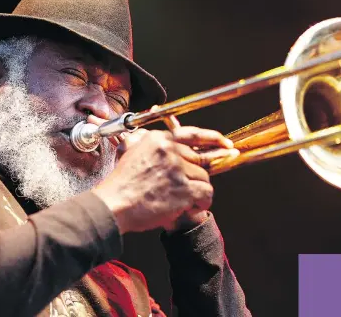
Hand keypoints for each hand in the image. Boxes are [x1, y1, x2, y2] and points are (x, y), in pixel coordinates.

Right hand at [92, 125, 237, 233]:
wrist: (114, 205)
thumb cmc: (121, 184)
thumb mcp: (132, 152)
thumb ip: (151, 144)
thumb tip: (166, 143)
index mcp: (158, 139)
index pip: (192, 134)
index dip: (213, 138)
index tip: (226, 143)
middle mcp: (169, 150)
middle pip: (199, 160)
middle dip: (196, 175)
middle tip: (188, 186)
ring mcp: (177, 169)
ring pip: (204, 177)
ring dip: (197, 190)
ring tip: (181, 199)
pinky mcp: (183, 188)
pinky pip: (206, 192)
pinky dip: (202, 202)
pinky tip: (190, 206)